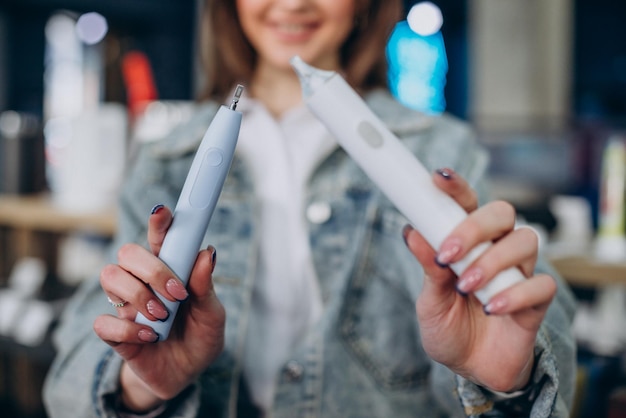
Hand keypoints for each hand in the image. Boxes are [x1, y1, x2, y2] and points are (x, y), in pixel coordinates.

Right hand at [93, 205, 225, 411]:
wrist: (187, 375)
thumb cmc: (201, 337)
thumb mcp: (213, 315)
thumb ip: (206, 287)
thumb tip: (207, 253)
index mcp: (170, 271)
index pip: (159, 239)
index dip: (159, 222)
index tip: (163, 212)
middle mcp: (143, 282)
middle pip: (128, 252)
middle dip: (152, 270)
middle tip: (176, 294)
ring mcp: (126, 305)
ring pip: (110, 276)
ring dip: (139, 296)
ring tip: (162, 317)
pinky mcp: (115, 333)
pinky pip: (103, 322)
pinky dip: (126, 329)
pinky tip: (148, 337)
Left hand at [404, 168, 556, 392]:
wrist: (471, 370)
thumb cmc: (449, 327)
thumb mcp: (430, 301)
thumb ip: (427, 267)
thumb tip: (410, 231)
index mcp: (467, 243)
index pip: (467, 203)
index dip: (456, 186)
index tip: (437, 177)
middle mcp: (496, 250)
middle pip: (502, 213)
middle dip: (475, 226)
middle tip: (448, 252)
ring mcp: (518, 273)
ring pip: (524, 241)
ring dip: (492, 260)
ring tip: (467, 286)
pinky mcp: (536, 301)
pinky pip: (540, 285)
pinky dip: (515, 294)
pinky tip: (492, 308)